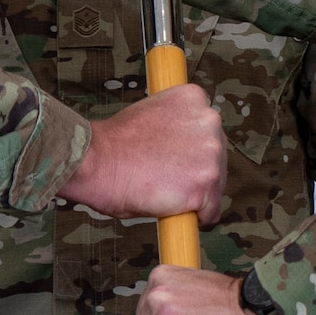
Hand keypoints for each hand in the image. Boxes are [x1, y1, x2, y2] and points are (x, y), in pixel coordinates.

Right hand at [58, 83, 224, 223]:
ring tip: (164, 190)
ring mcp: (211, 152)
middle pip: (217, 156)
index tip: (174, 158)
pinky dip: (195, 216)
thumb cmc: (115, 143)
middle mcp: (209, 120)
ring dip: (195, 192)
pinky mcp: (207, 182)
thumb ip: (176, 125)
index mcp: (194, 98)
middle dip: (196, 170)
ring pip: (216, 184)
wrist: (98, 161)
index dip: (190, 148)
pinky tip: (172, 208)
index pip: (207, 129)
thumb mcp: (152, 114)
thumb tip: (183, 147)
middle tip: (165, 177)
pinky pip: (211, 211)